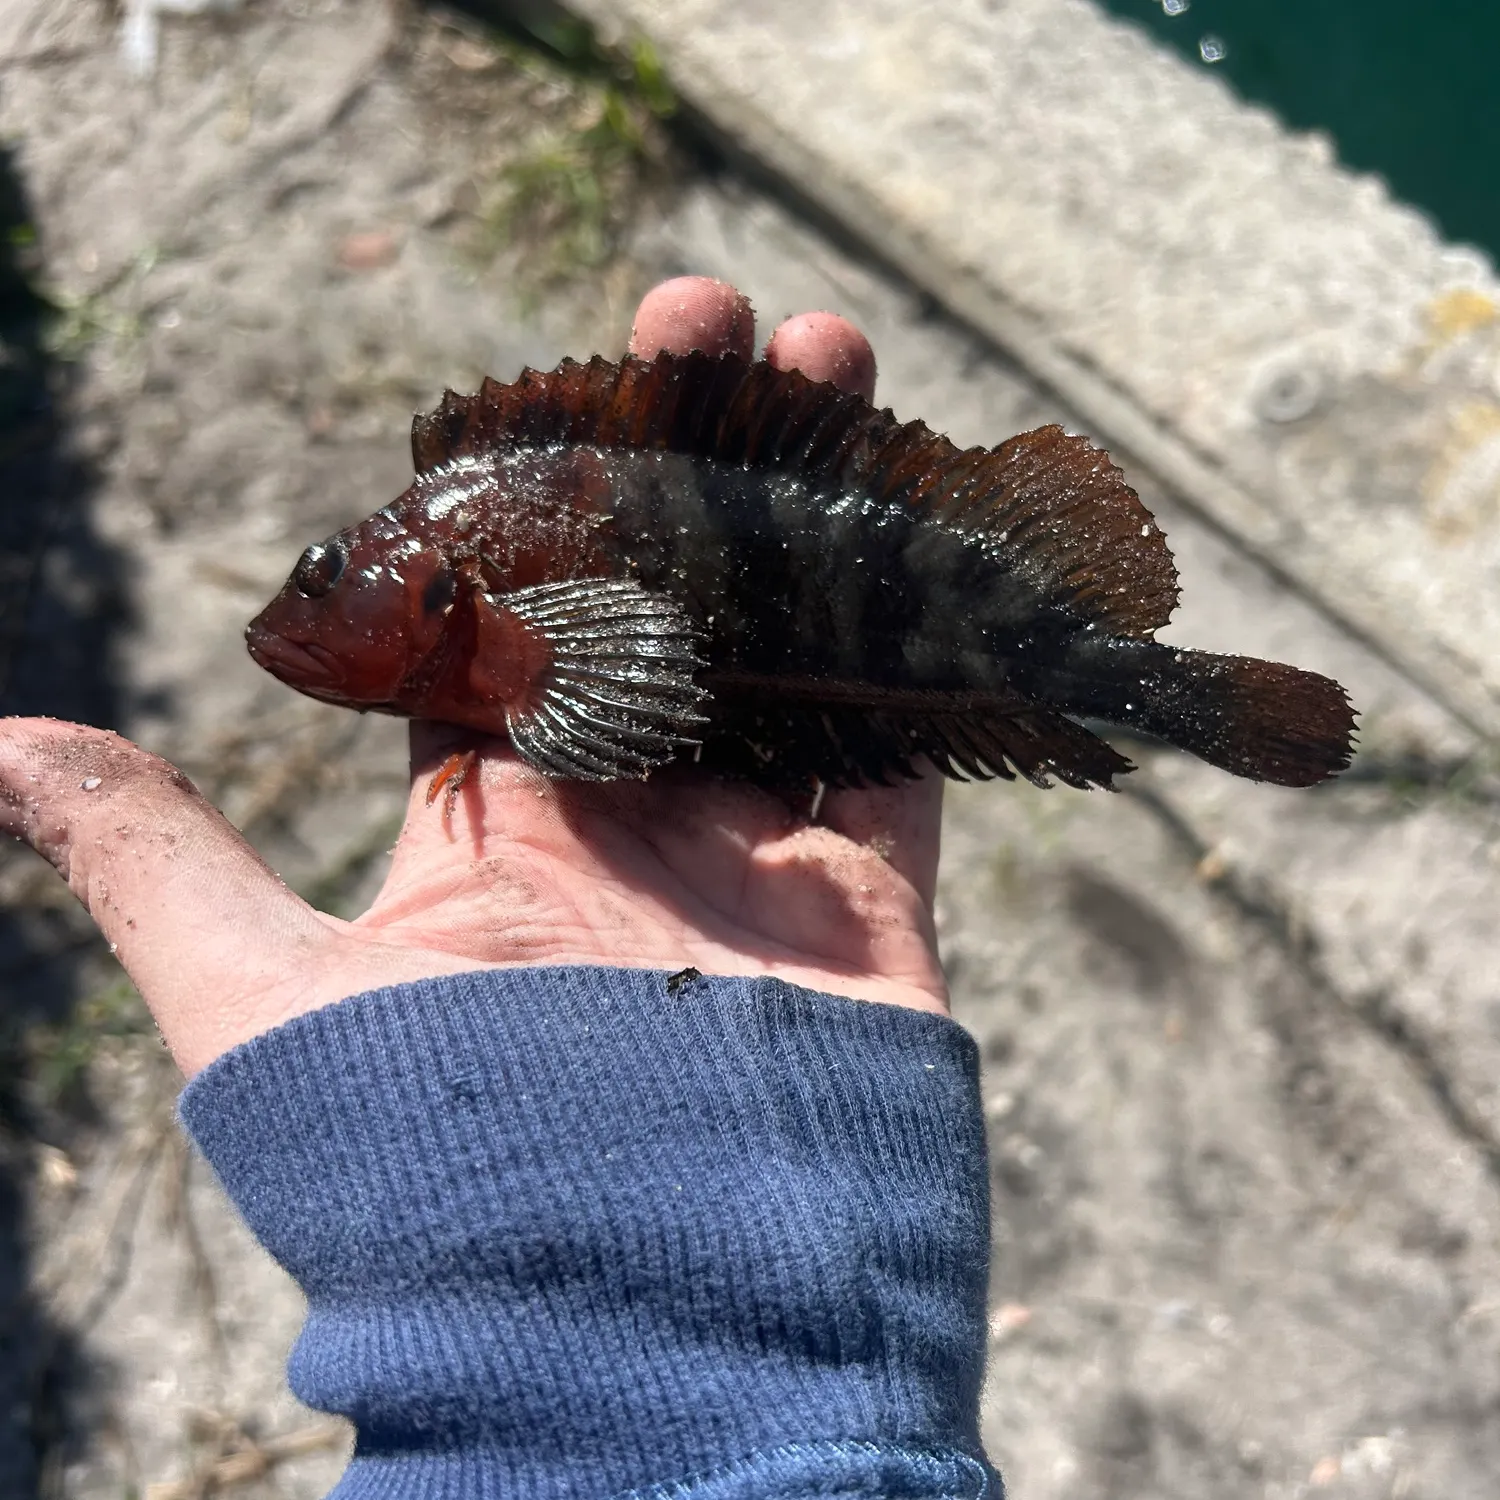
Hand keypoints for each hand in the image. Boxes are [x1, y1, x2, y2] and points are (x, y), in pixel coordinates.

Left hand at [0, 278, 946, 1077]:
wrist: (641, 1307)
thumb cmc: (441, 1159)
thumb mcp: (267, 1008)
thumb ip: (155, 865)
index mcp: (497, 809)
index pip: (522, 605)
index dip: (544, 486)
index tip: (570, 373)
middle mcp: (627, 808)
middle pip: (670, 589)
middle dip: (692, 451)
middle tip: (708, 321)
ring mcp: (750, 840)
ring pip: (792, 631)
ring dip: (815, 498)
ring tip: (827, 359)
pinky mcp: (862, 886)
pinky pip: (902, 733)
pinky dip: (921, 633)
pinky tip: (925, 507)